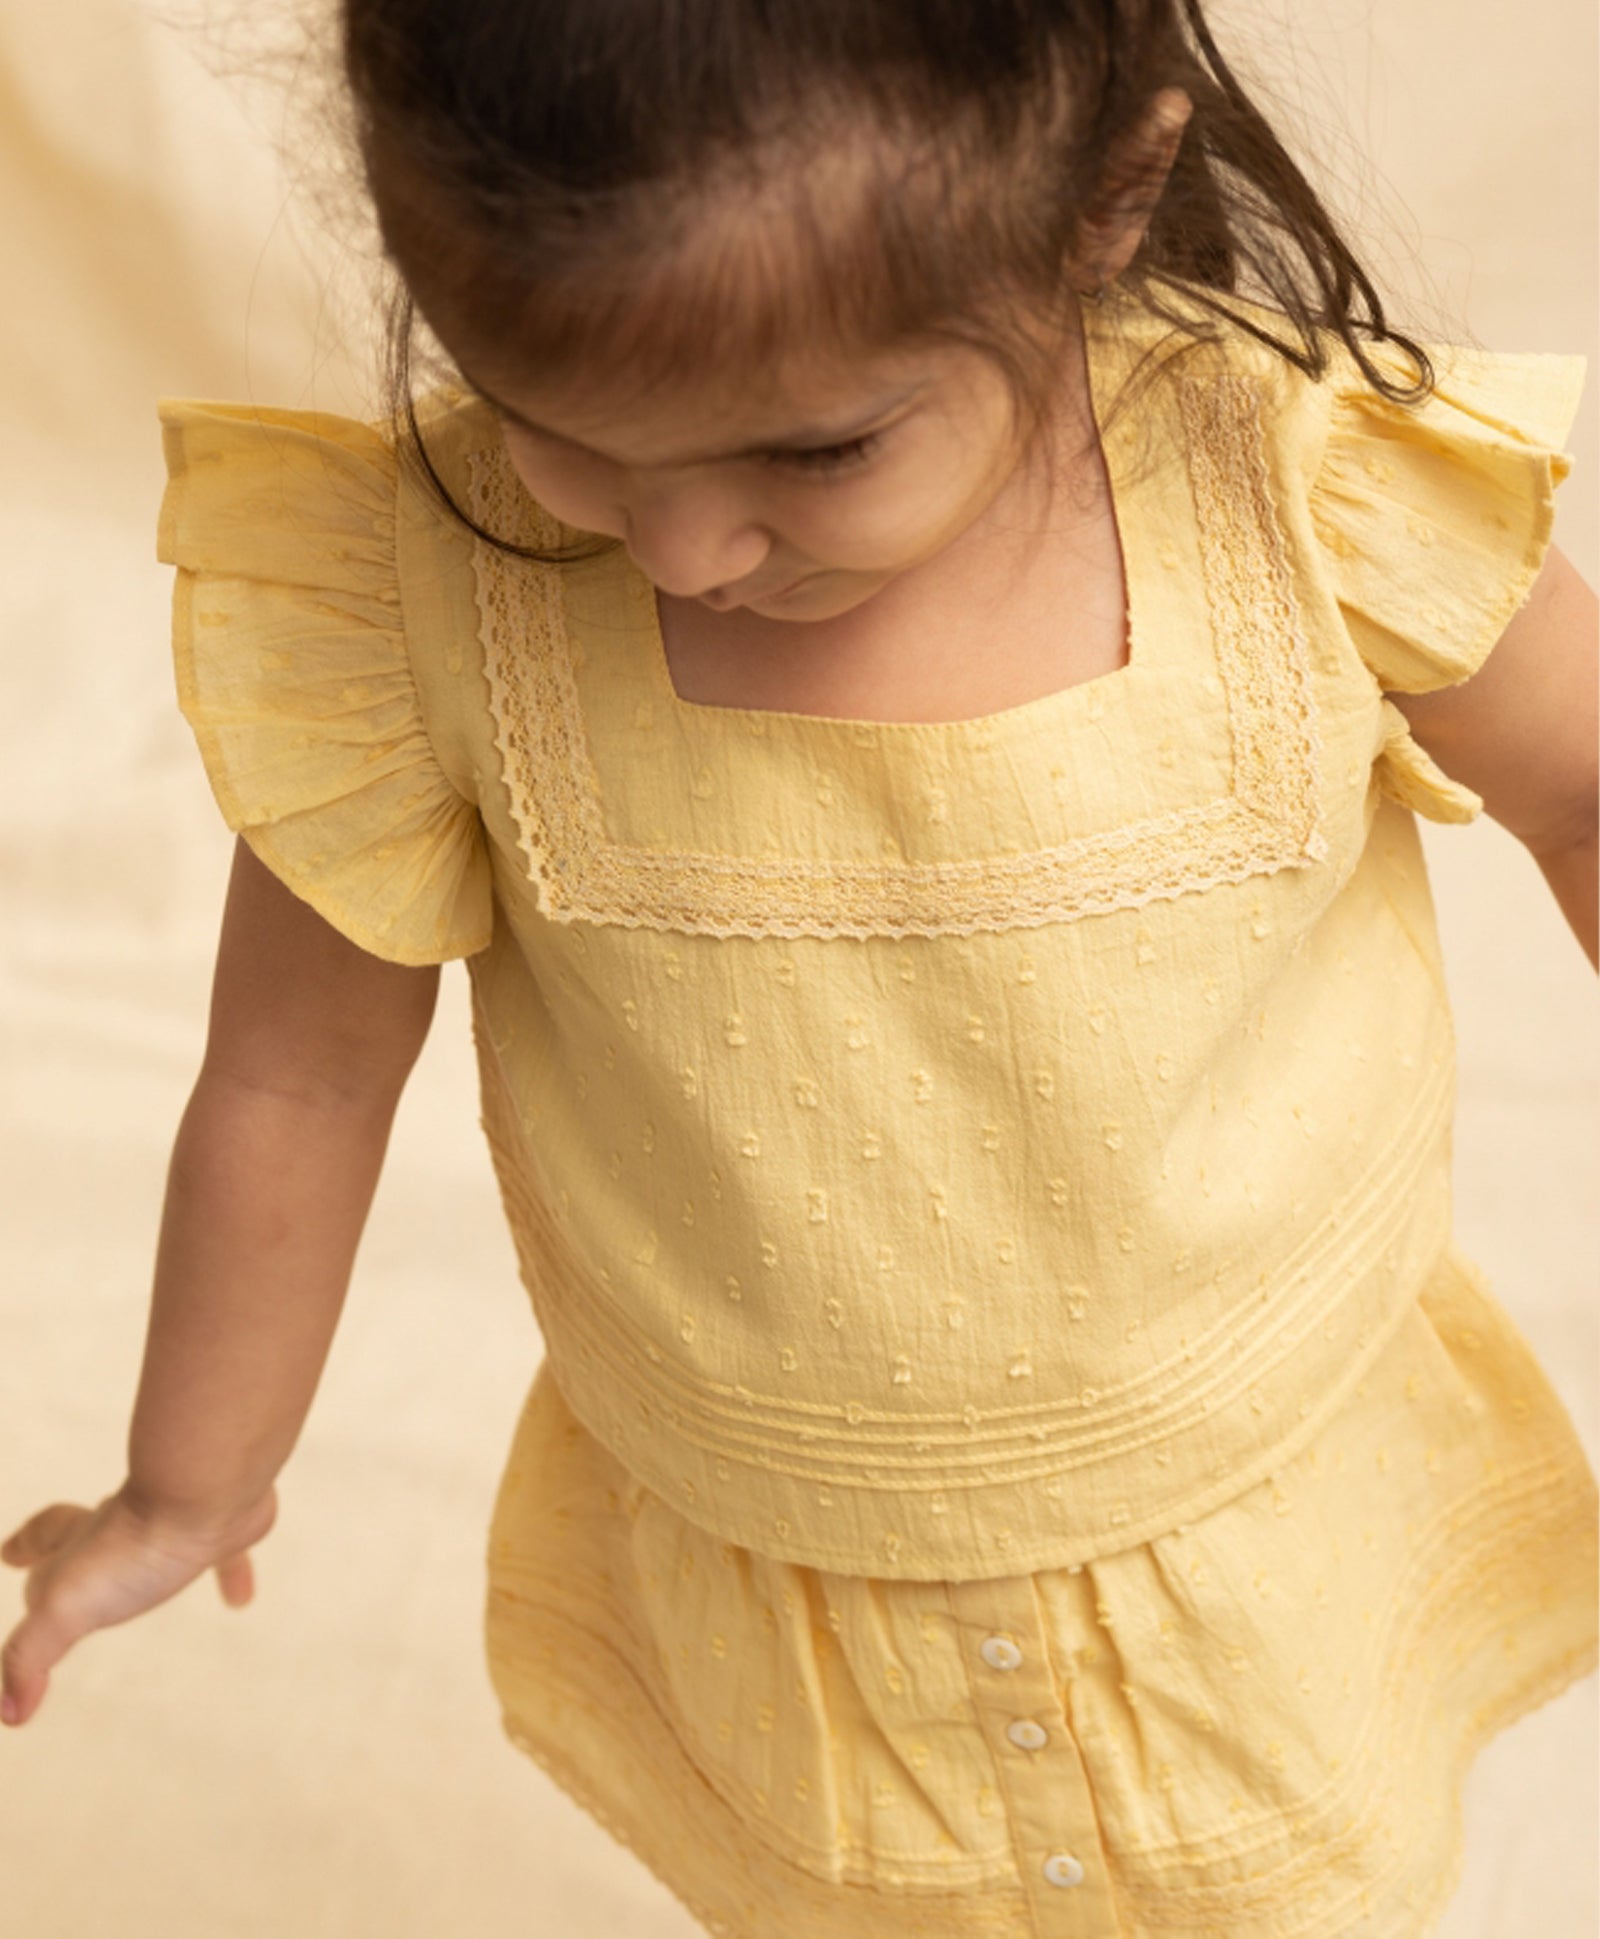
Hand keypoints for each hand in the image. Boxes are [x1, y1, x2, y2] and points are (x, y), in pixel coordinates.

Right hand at [0, 1481, 277, 1727]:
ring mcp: (177, 1518)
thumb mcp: (63, 1609)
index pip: (44, 1540)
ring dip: (148, 1550)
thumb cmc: (134, 1547)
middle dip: (72, 1540)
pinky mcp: (225, 1524)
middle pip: (90, 1528)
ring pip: (158, 1532)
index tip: (14, 1552)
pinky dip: (232, 1571)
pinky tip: (241, 1598)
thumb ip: (27, 1657)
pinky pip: (227, 1549)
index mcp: (83, 1542)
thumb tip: (10, 1714)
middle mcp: (127, 1522)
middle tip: (68, 1549)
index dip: (29, 1547)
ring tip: (155, 1569)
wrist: (208, 1493)